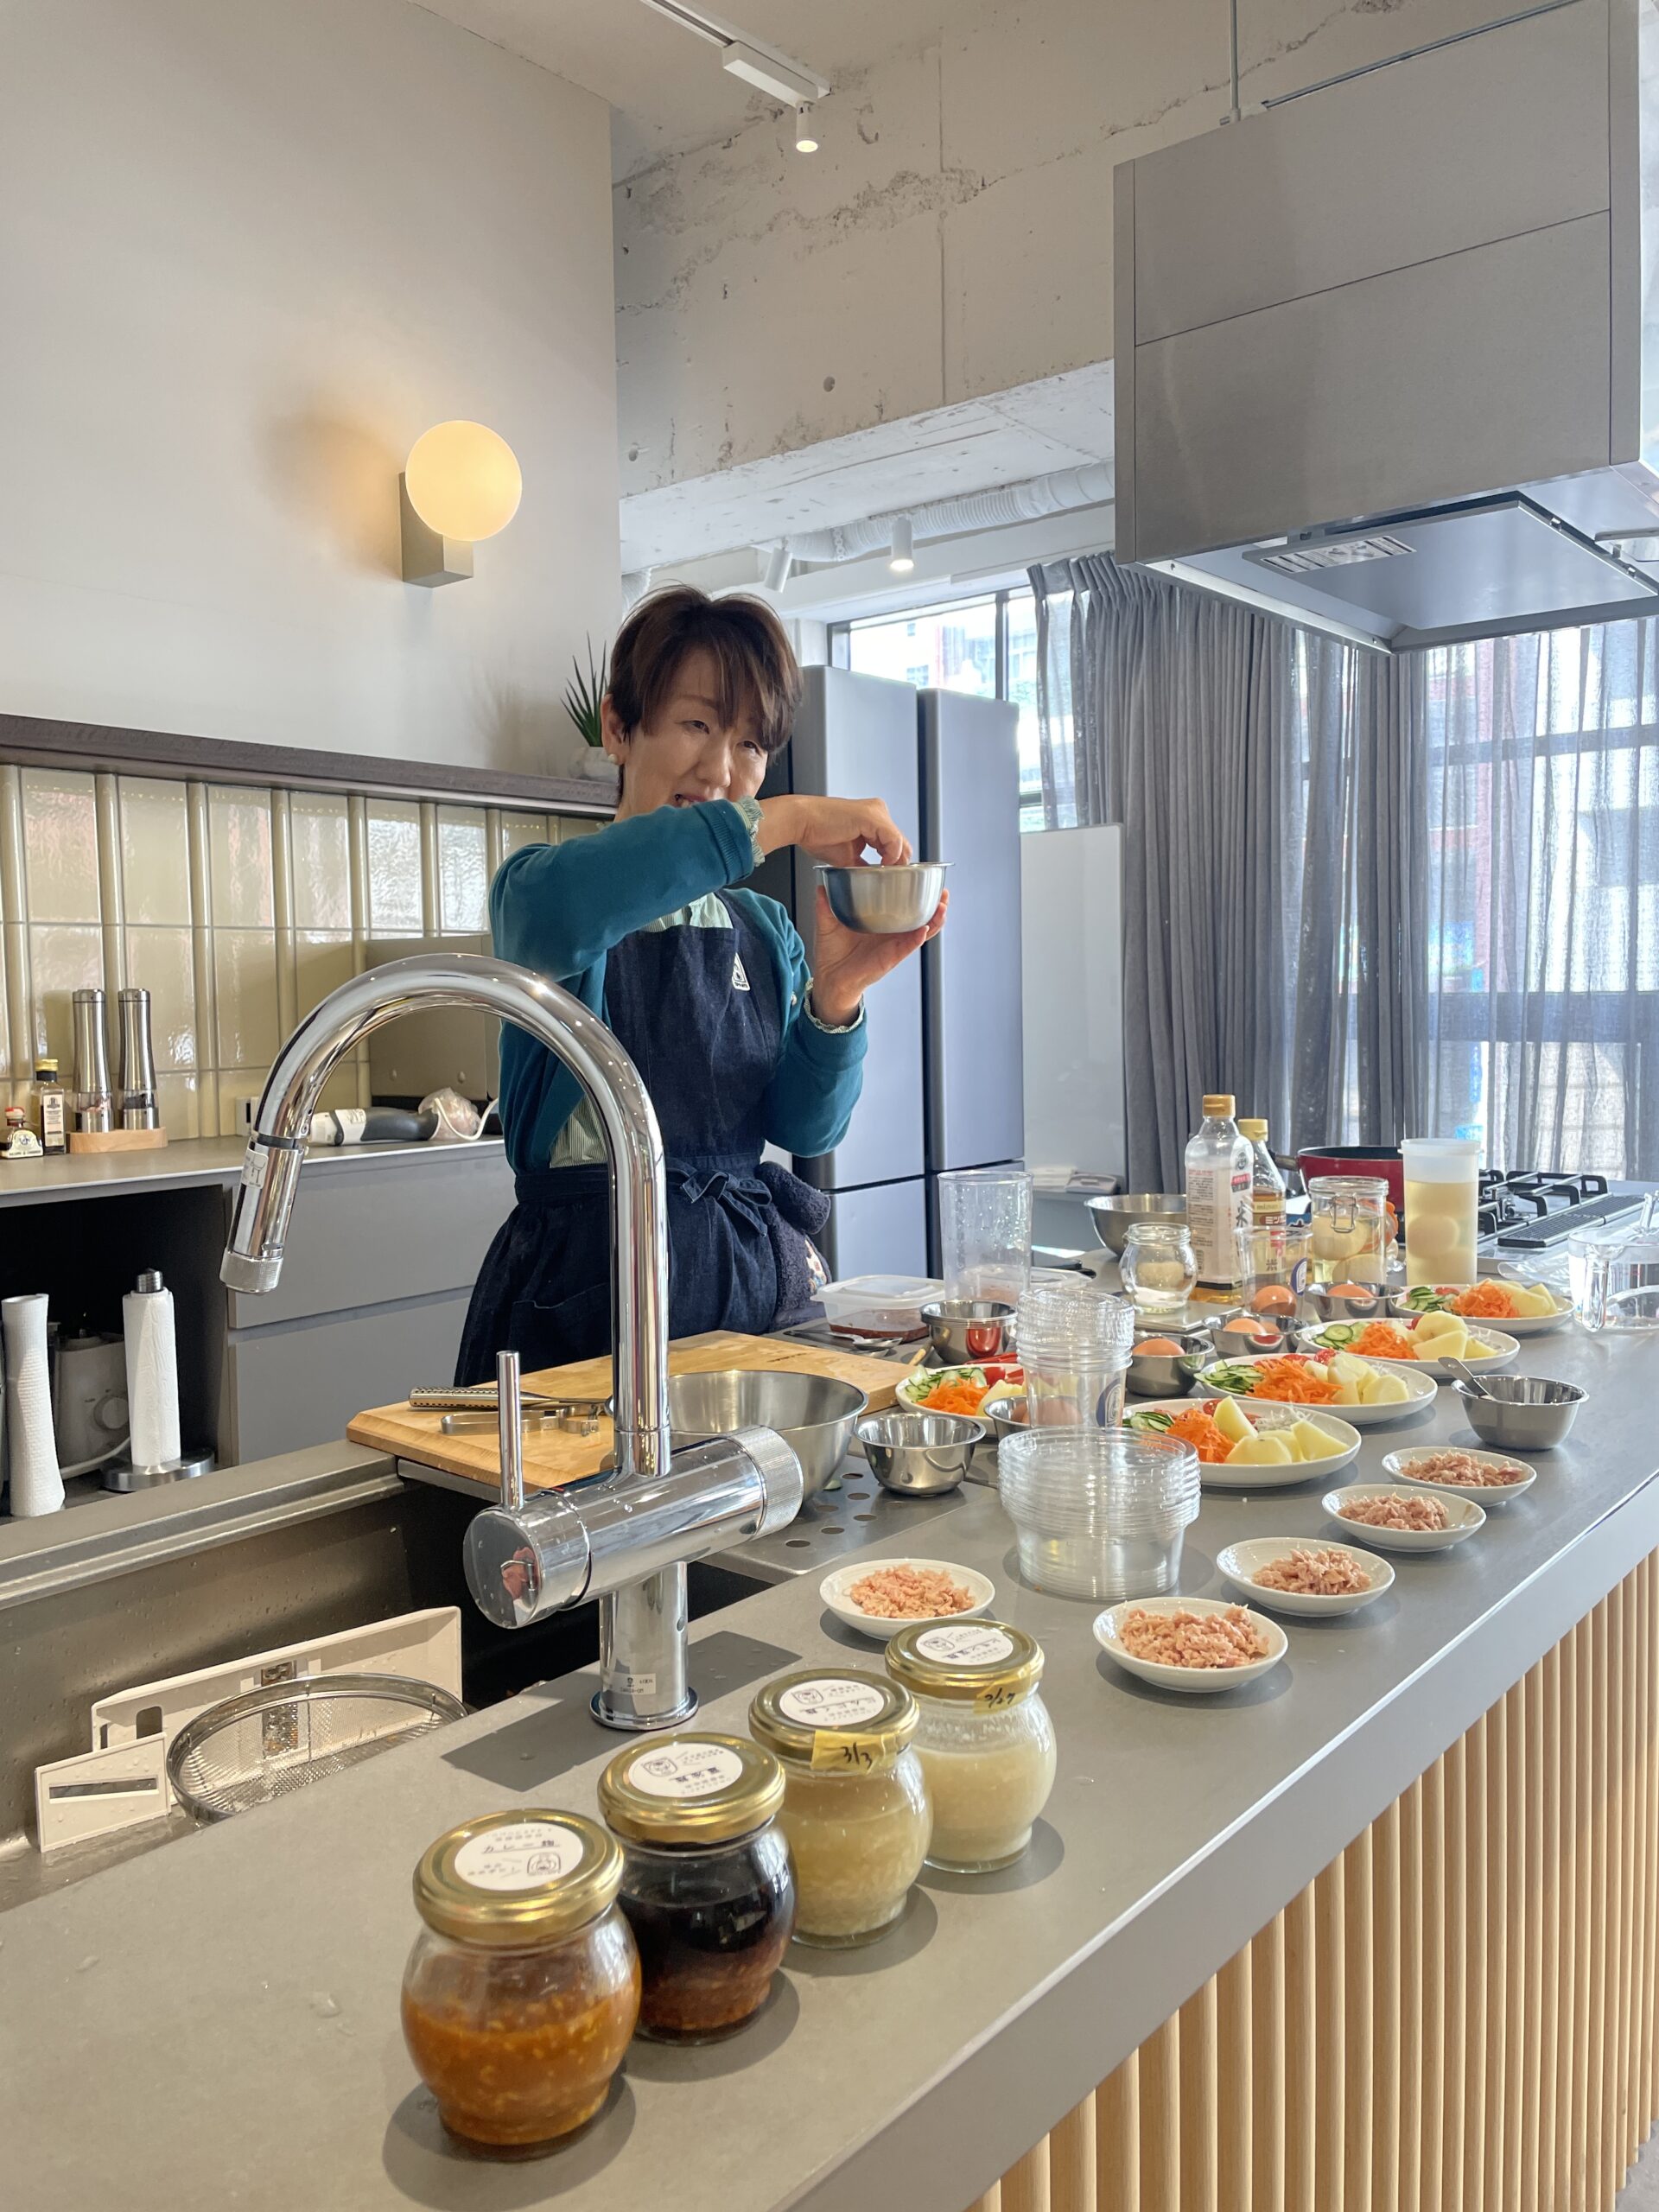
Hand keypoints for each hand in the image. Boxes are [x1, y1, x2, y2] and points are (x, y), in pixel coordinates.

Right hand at [757, 794, 911, 866]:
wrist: (801, 822)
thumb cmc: (817, 835)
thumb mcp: (848, 856)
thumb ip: (863, 865)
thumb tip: (873, 880)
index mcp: (873, 818)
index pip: (895, 843)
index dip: (896, 863)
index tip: (890, 879)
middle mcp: (878, 811)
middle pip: (901, 842)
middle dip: (899, 864)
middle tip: (892, 881)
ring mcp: (876, 812)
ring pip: (900, 842)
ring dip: (896, 861)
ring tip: (887, 875)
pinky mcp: (871, 817)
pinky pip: (892, 839)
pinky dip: (891, 855)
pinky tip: (883, 865)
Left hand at [808, 888, 947, 1027]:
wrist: (829, 978)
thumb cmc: (833, 954)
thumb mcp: (829, 924)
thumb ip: (826, 905)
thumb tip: (821, 885)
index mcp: (880, 922)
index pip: (903, 906)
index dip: (916, 894)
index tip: (924, 880)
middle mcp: (891, 933)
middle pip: (921, 917)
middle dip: (936, 906)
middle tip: (943, 892)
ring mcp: (893, 945)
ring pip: (922, 931)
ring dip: (934, 920)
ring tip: (942, 907)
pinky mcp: (891, 958)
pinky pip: (908, 947)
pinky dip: (917, 938)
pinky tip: (924, 929)